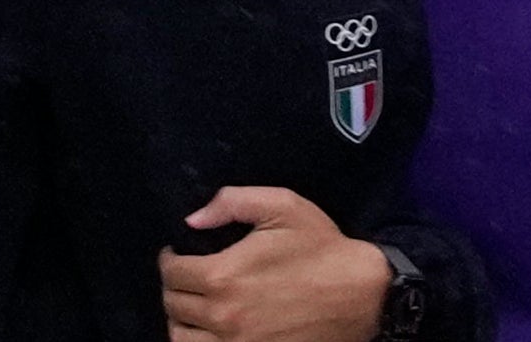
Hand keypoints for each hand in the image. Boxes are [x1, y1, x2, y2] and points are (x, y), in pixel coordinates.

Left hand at [158, 188, 392, 341]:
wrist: (361, 295)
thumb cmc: (322, 248)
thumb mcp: (282, 206)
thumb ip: (232, 203)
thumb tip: (193, 219)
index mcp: (224, 275)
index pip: (172, 273)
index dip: (169, 260)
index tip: (176, 254)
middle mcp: (224, 316)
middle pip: (173, 307)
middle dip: (174, 287)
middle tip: (185, 276)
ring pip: (182, 339)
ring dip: (181, 321)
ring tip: (193, 306)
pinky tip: (209, 330)